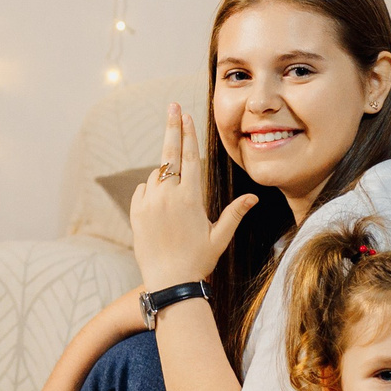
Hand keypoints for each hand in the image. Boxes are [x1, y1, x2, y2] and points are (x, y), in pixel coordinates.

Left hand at [126, 102, 257, 292]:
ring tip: (176, 199)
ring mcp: (149, 204)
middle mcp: (167, 196)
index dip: (188, 134)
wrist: (168, 283)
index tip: (187, 115)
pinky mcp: (136, 213)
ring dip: (165, 175)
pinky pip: (143, 190)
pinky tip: (161, 205)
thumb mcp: (220, 238)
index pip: (189, 158)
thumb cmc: (198, 262)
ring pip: (156, 175)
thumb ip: (234, 214)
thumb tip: (254, 198)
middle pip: (169, 154)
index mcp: (190, 198)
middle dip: (172, 128)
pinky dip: (151, 190)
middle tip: (172, 107)